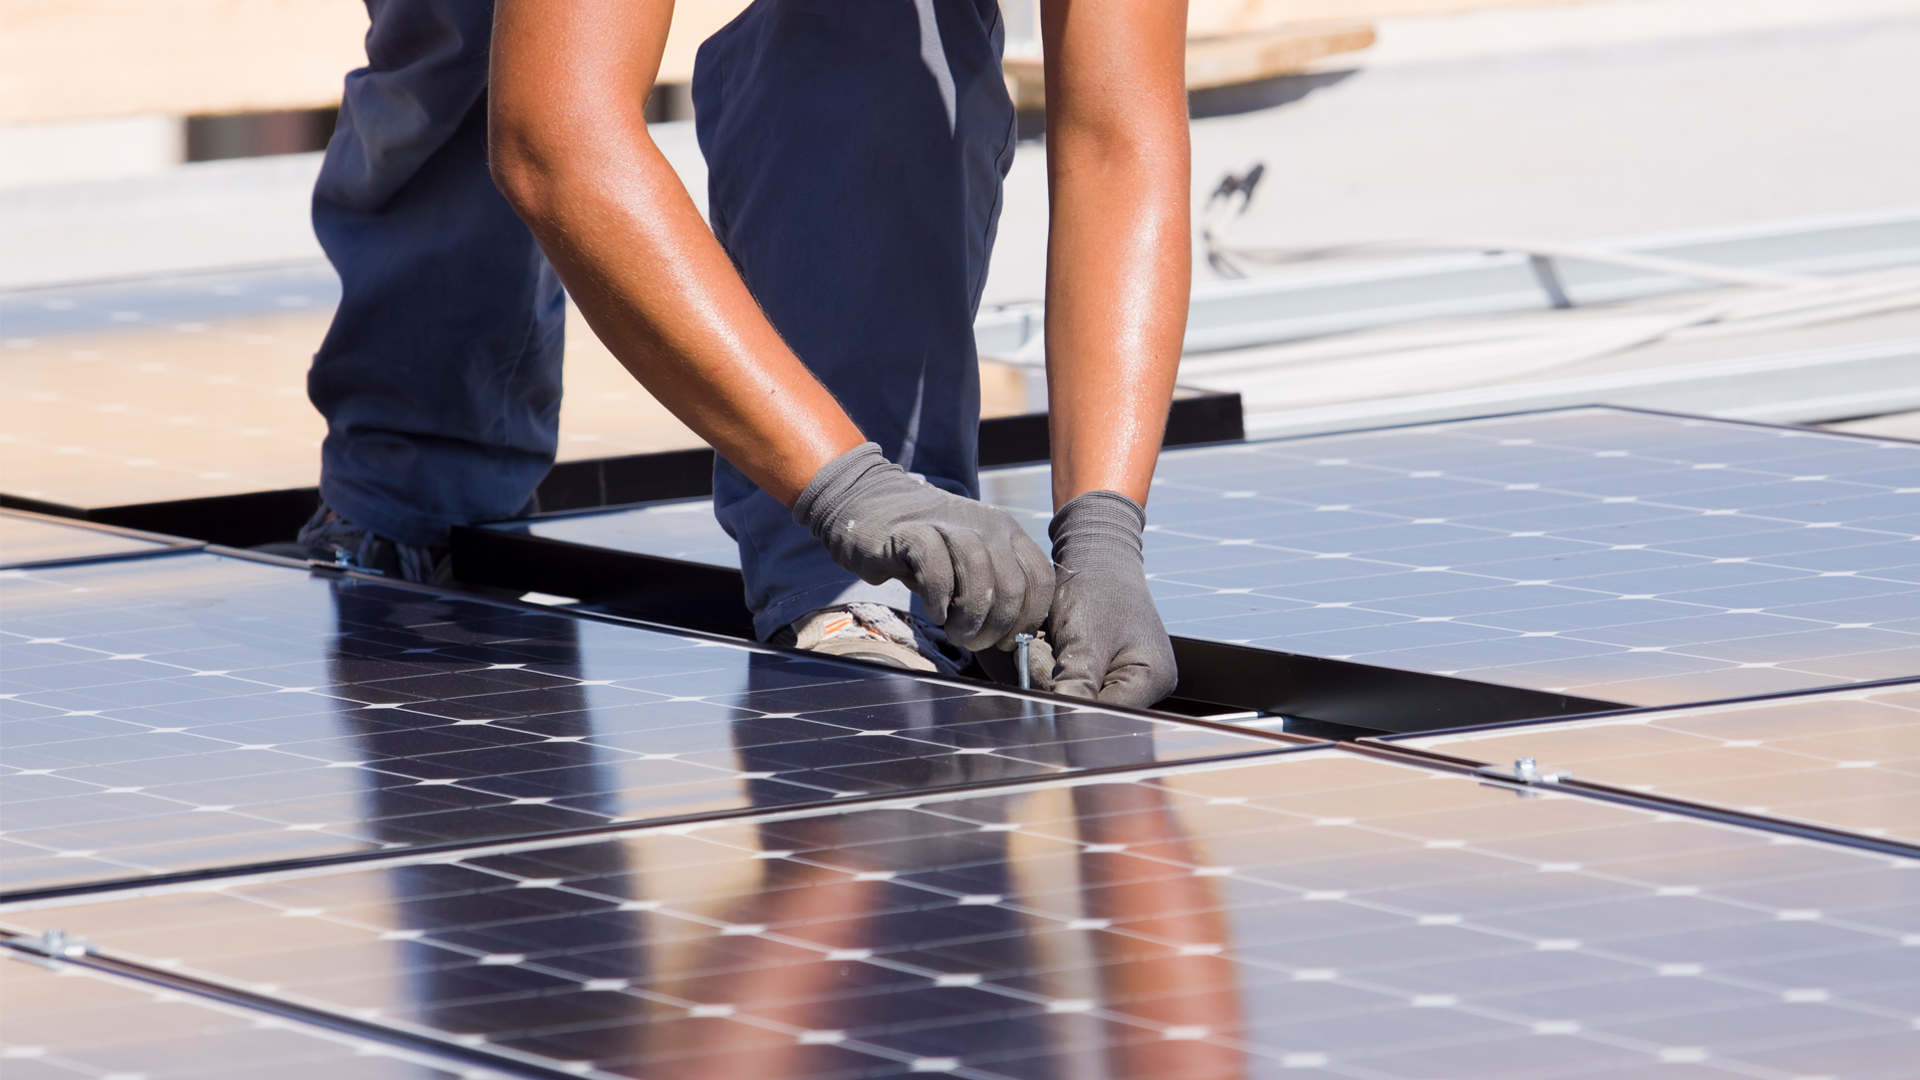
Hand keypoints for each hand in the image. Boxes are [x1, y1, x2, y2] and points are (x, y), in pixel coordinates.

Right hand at [793, 443, 1053, 650]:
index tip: (1006, 641)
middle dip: (995, 627)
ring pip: (979, 577)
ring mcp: (951, 525)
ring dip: (969, 618)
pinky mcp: (914, 533)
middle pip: (1011, 586)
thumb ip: (995, 588)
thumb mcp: (970, 564)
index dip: (1028, 619)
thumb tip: (1016, 638)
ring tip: (955, 633)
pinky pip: (937, 570)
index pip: (1041, 580)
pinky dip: (939, 600)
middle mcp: (987, 525)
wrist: (873, 506)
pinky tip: (933, 612)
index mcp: (1008, 533)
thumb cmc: (926, 549)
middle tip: (972, 642)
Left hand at [1046, 490, 1176, 708]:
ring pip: (1080, 696)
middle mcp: (1146, 686)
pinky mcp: (1108, 670)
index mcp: (1153, 679)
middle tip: (1042, 650)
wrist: (1098, 555)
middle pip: (1093, 708)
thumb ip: (1076, 683)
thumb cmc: (1098, 589)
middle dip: (1060, 685)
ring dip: (1054, 674)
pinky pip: (1077, 682)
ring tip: (1049, 640)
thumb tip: (1059, 722)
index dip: (1071, 705)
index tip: (1040, 684)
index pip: (1107, 713)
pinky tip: (1053, 644)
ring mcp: (1127, 678)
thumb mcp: (1085, 638)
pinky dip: (1058, 668)